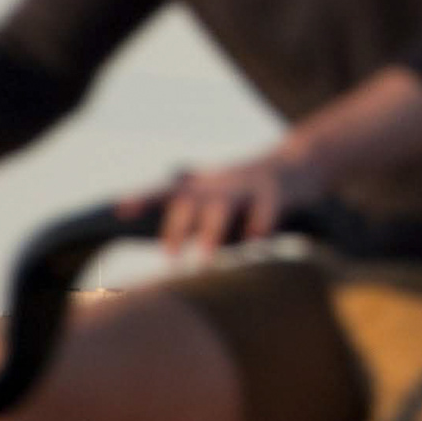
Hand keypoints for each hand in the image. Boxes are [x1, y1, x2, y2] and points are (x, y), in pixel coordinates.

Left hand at [142, 150, 319, 257]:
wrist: (300, 162)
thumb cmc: (249, 191)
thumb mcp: (218, 196)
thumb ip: (195, 214)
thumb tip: (168, 247)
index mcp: (204, 186)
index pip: (166, 191)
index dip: (143, 198)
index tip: (120, 210)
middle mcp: (221, 184)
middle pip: (191, 201)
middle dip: (178, 227)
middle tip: (169, 257)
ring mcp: (248, 186)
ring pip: (224, 206)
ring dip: (212, 231)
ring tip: (205, 258)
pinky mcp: (277, 192)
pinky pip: (266, 208)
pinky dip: (260, 225)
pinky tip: (256, 242)